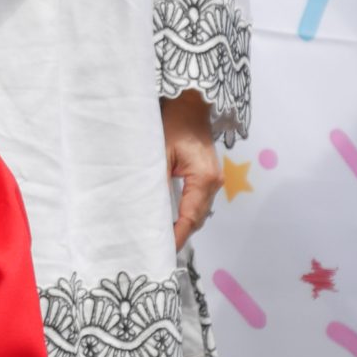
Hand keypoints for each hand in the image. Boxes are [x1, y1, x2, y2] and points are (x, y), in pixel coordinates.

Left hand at [161, 89, 222, 249]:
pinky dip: (184, 215)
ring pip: (197, 212)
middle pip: (196, 219)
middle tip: (155, 250)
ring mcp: (212, 180)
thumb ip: (154, 181)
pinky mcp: (206, 177)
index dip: (177, 235)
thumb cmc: (172, 125)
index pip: (190, 216)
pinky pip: (196, 203)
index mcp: (203, 178)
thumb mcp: (158, 153)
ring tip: (160, 240)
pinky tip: (168, 222)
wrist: (189, 105)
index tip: (161, 251)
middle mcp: (213, 183)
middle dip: (179, 235)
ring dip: (182, 226)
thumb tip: (143, 209)